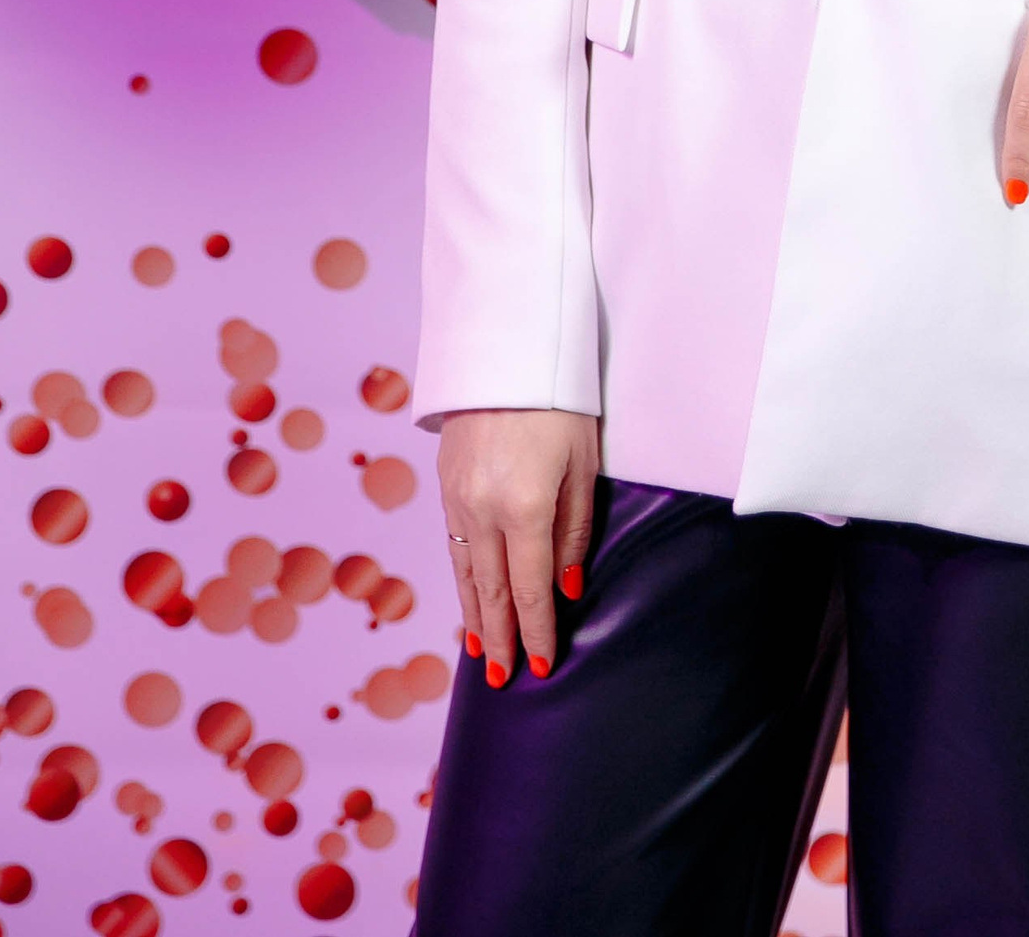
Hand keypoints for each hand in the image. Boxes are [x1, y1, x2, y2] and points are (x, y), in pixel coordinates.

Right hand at [437, 409, 599, 683]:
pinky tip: (468, 599)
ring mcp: (458, 499)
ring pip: (466, 574)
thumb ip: (574, 529)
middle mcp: (484, 511)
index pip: (530, 589)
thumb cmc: (558, 403)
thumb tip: (567, 587)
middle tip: (503, 679)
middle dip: (499, 638)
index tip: (542, 665)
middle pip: (492, 592)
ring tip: (480, 654)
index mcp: (524, 507)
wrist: (504, 349)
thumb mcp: (583, 463)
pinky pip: (454, 547)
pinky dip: (462, 581)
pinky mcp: (445, 485)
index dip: (536, 631)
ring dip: (475, 617)